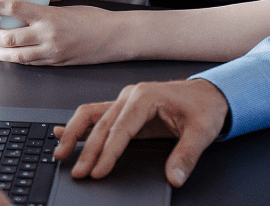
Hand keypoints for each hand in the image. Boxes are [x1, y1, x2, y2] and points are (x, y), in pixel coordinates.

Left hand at [0, 2, 119, 65]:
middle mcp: (48, 36)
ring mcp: (51, 53)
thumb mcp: (68, 8)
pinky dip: (14, 60)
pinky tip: (6, 57)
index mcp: (51, 17)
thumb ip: (46, 10)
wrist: (115, 38)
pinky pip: (30, 63)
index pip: (18, 9)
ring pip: (16, 56)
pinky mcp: (55, 64)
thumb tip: (25, 9)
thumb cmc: (95, 19)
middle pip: (10, 38)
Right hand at [53, 79, 228, 187]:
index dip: (108, 152)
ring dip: (75, 133)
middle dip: (87, 149)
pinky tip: (63, 132)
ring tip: (61, 151)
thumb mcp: (202, 132)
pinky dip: (80, 125)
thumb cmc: (204, 107)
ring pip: (93, 116)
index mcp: (146, 97)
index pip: (121, 129)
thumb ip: (186, 155)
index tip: (98, 171)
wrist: (209, 94)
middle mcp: (132, 96)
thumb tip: (174, 176)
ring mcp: (126, 100)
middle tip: (77, 172)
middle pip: (103, 124)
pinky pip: (98, 114)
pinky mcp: (126, 108)